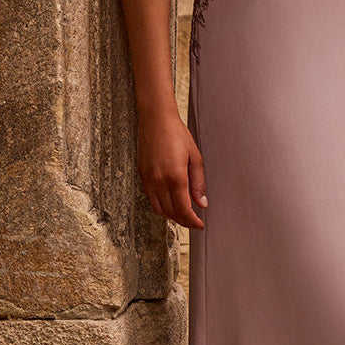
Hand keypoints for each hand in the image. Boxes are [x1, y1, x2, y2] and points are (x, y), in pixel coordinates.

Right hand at [137, 108, 207, 229]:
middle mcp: (159, 181)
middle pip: (170, 213)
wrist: (156, 120)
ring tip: (183, 213)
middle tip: (194, 221)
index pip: (183, 210)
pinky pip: (151, 198)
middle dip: (183, 221)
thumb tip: (202, 204)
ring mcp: (148, 179)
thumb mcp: (195, 158)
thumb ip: (198, 183)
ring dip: (171, 215)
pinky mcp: (142, 175)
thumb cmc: (177, 134)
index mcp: (175, 177)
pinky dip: (161, 205)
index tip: (200, 224)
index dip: (192, 221)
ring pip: (159, 209)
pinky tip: (171, 201)